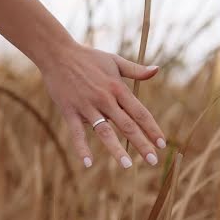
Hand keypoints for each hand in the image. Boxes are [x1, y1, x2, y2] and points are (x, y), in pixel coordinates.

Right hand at [41, 41, 165, 168]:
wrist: (58, 54)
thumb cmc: (88, 57)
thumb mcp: (114, 60)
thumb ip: (136, 70)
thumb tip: (156, 69)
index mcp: (118, 88)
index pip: (140, 113)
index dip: (152, 129)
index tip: (162, 144)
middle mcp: (105, 99)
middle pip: (127, 126)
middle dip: (142, 144)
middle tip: (153, 161)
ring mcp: (87, 106)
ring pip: (105, 132)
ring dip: (116, 150)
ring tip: (127, 166)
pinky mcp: (70, 111)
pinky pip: (76, 133)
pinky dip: (81, 148)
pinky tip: (88, 163)